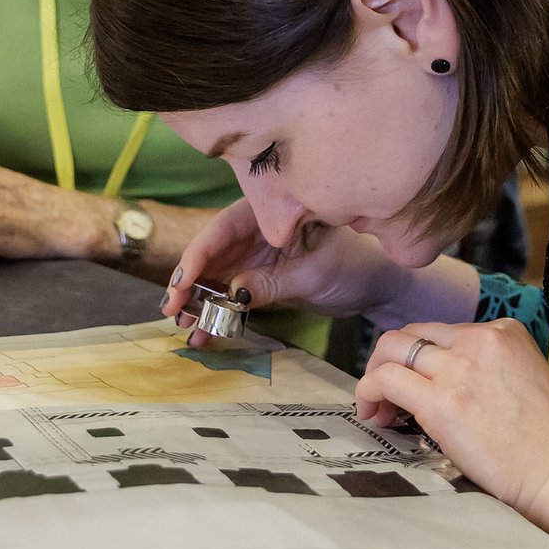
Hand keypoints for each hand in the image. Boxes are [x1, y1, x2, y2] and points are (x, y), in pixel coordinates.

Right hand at [160, 199, 411, 339]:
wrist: (376, 285)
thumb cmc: (355, 265)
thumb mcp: (315, 272)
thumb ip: (274, 281)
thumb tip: (233, 292)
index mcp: (269, 213)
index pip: (222, 229)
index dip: (196, 257)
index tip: (181, 285)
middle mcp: (254, 230)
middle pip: (210, 253)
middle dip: (188, 282)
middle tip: (173, 311)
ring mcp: (254, 255)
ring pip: (214, 276)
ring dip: (197, 301)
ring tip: (184, 327)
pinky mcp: (257, 278)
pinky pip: (228, 294)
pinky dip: (216, 313)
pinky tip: (204, 334)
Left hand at [356, 319, 548, 546]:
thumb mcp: (526, 378)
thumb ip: (488, 368)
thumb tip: (445, 382)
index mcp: (504, 332)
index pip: (442, 332)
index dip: (422, 360)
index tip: (419, 385)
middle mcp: (480, 340)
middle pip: (413, 333)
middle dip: (392, 360)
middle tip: (388, 395)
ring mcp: (460, 367)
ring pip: (392, 348)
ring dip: (376, 376)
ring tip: (381, 408)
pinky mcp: (442, 400)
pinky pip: (386, 379)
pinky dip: (370, 392)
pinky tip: (376, 415)